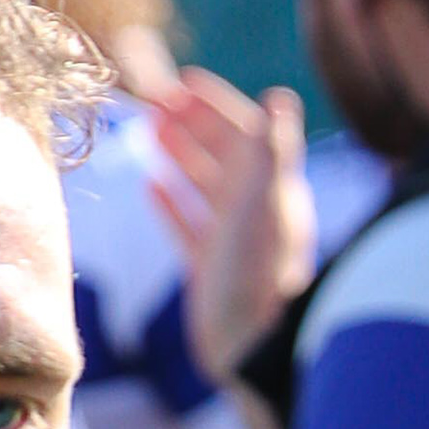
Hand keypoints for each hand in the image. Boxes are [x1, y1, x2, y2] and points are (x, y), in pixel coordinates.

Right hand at [151, 75, 314, 388]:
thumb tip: (278, 97)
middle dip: (192, 125)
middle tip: (155, 100)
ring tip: (150, 131)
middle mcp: (254, 210)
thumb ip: (269, 151)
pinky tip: (150, 186)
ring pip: (203, 185)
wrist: (252, 347)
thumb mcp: (263, 205)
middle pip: (221, 154)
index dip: (215, 105)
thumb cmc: (259, 275)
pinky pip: (188, 226)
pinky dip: (171, 203)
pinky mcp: (211, 268)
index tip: (184, 81)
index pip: (243, 133)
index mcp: (271, 190)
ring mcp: (232, 239)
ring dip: (179, 156)